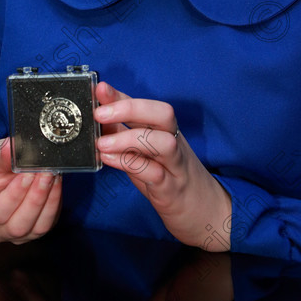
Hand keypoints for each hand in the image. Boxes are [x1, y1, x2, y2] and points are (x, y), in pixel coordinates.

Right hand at [0, 139, 62, 243]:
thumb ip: (1, 155)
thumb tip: (11, 148)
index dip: (15, 195)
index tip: (28, 174)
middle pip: (18, 226)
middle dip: (36, 198)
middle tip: (46, 173)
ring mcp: (14, 236)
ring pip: (37, 228)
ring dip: (49, 200)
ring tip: (53, 175)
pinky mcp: (34, 233)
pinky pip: (48, 223)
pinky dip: (55, 203)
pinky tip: (56, 183)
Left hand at [94, 83, 231, 248]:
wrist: (203, 211)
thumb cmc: (167, 177)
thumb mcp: (144, 152)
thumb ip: (122, 133)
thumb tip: (97, 116)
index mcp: (166, 130)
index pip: (145, 105)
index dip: (121, 95)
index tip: (100, 88)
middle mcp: (174, 142)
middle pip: (163, 113)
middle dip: (129, 108)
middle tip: (100, 114)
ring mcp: (175, 166)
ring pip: (163, 142)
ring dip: (129, 139)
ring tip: (102, 144)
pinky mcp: (171, 190)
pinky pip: (155, 174)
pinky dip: (131, 164)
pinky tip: (109, 160)